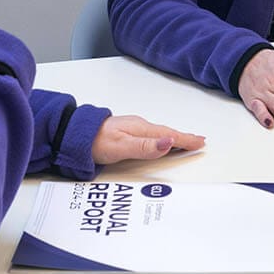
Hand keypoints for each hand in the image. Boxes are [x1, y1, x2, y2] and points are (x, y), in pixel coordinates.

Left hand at [92, 114, 206, 165]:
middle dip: (184, 137)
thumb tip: (169, 142)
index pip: (169, 135)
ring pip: (159, 133)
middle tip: (199, 140)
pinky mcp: (125, 133)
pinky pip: (150, 134)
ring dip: (174, 137)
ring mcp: (132, 128)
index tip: (200, 142)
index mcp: (141, 129)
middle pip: (167, 133)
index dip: (186, 140)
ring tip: (185, 140)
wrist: (73, 135)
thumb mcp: (122, 147)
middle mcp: (138, 126)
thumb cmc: (95, 141)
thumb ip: (146, 147)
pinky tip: (159, 140)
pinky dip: (161, 138)